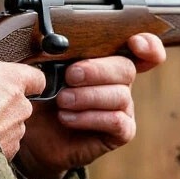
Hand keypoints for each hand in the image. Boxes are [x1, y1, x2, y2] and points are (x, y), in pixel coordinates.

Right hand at [0, 2, 47, 158]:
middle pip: (22, 102)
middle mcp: (20, 108)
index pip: (38, 77)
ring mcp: (13, 134)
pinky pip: (0, 148)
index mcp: (13, 80)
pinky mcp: (2, 156)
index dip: (28, 76)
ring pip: (12, 126)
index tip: (16, 76)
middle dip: (5, 101)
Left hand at [14, 33, 166, 178]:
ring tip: (62, 101)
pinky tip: (67, 118)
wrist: (33, 136)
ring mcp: (123, 108)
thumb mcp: (43, 71)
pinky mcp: (120, 132)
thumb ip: (55, 54)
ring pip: (120, 96)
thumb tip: (55, 42)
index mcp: (106, 60)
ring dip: (88, 97)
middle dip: (97, 70)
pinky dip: (90, 118)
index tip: (134, 42)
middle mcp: (119, 83)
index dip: (147, 44)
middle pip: (126, 68)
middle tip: (70, 76)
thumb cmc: (40, 99)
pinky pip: (117, 121)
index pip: (141, 49)